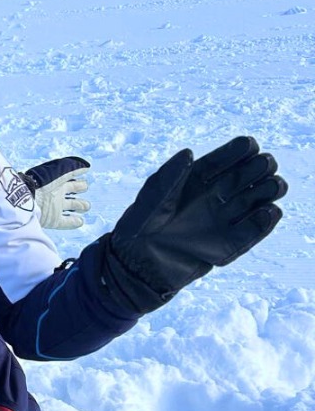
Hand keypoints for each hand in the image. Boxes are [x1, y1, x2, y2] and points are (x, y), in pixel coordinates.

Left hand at [22, 156, 90, 229]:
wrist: (26, 198)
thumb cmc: (42, 182)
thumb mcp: (59, 170)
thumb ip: (74, 167)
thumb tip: (87, 167)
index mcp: (58, 182)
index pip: (73, 180)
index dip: (79, 180)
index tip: (84, 180)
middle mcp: (57, 194)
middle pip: (73, 191)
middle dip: (81, 189)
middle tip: (83, 189)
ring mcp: (55, 207)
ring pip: (72, 206)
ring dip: (80, 206)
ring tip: (84, 207)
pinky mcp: (53, 220)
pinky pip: (66, 222)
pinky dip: (74, 222)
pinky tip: (80, 221)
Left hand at [101, 137, 285, 312]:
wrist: (138, 265)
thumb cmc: (139, 227)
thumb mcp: (150, 199)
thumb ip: (169, 176)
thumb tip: (189, 152)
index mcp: (196, 178)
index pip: (225, 158)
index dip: (239, 150)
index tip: (249, 145)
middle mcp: (214, 195)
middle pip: (247, 175)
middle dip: (261, 166)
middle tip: (264, 165)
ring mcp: (223, 218)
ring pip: (257, 199)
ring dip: (270, 190)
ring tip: (272, 185)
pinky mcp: (228, 244)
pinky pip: (253, 231)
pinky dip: (264, 222)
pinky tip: (268, 212)